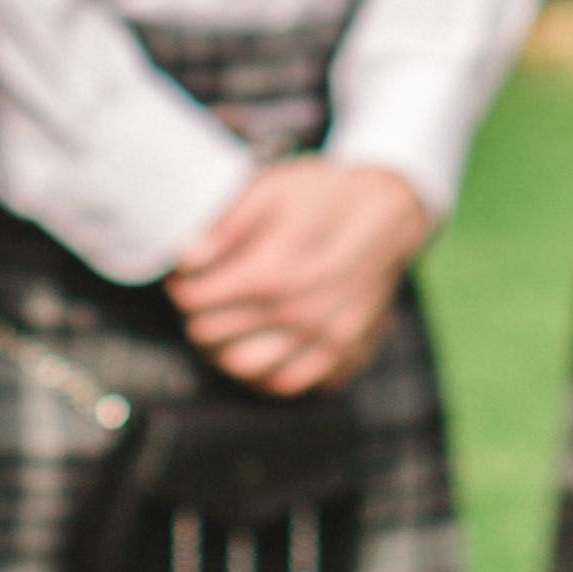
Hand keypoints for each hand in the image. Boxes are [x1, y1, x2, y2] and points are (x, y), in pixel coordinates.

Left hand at [168, 158, 433, 394]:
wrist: (391, 213)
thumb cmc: (325, 195)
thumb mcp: (271, 189)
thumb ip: (224, 225)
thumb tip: (186, 258)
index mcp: (273, 272)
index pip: (196, 301)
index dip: (181, 287)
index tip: (184, 277)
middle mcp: (299, 314)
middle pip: (212, 337)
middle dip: (197, 316)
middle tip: (202, 297)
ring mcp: (325, 340)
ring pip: (246, 369)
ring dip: (224, 350)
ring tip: (225, 325)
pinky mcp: (345, 354)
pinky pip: (290, 382)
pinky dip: (266, 370)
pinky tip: (260, 345)